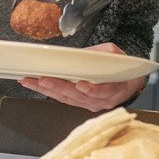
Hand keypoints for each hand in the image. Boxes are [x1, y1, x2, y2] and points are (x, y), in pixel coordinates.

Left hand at [21, 42, 144, 110]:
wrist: (127, 84)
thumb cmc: (121, 69)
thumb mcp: (116, 55)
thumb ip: (101, 54)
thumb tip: (80, 54)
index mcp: (115, 88)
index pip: (104, 91)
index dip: (93, 90)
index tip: (81, 85)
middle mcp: (102, 101)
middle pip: (79, 96)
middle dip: (59, 88)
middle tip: (43, 79)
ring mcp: (90, 105)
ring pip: (67, 99)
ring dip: (48, 90)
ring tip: (32, 81)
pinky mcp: (81, 104)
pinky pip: (64, 99)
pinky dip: (49, 92)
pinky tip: (36, 85)